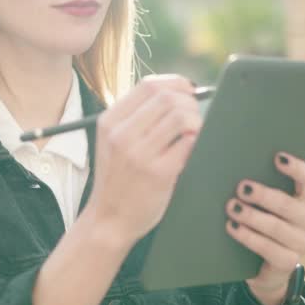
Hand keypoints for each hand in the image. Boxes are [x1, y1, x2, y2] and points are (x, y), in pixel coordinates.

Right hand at [84, 75, 201, 251]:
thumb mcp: (112, 143)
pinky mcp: (158, 172)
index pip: (148, 85)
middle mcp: (121, 134)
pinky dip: (196, 140)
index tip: (187, 91)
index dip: (175, 83)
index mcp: (109, 121)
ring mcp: (139, 153)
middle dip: (189, 101)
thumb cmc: (117, 180)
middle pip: (167, 97)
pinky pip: (188, 142)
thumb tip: (176, 92)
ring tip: (195, 132)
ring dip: (196, 120)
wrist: (108, 220)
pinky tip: (192, 149)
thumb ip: (135, 118)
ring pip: (180, 115)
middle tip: (194, 116)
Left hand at [225, 152, 304, 304]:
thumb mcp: (265, 202)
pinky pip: (267, 248)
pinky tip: (232, 226)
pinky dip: (248, 237)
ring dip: (252, 216)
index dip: (296, 168)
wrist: (263, 264)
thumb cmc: (262, 221)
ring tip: (231, 207)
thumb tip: (230, 158)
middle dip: (264, 195)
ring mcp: (301, 243)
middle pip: (288, 204)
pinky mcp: (287, 262)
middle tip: (241, 187)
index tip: (276, 157)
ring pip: (276, 227)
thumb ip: (259, 182)